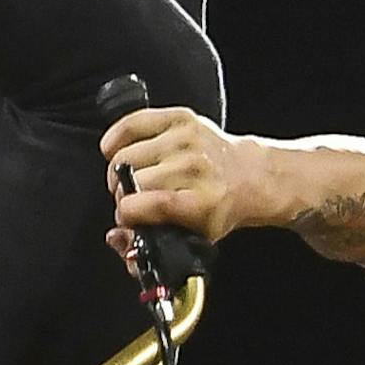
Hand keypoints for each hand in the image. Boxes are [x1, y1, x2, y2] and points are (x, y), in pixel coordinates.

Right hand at [98, 106, 273, 259]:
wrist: (248, 175)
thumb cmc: (217, 207)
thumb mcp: (193, 237)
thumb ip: (150, 246)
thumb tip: (118, 237)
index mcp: (201, 202)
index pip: (153, 203)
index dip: (128, 213)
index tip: (126, 217)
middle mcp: (195, 167)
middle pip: (135, 179)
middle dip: (123, 194)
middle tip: (131, 199)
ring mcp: (187, 140)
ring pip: (127, 155)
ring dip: (120, 171)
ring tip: (131, 179)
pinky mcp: (179, 118)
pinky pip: (132, 124)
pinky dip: (116, 138)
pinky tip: (116, 150)